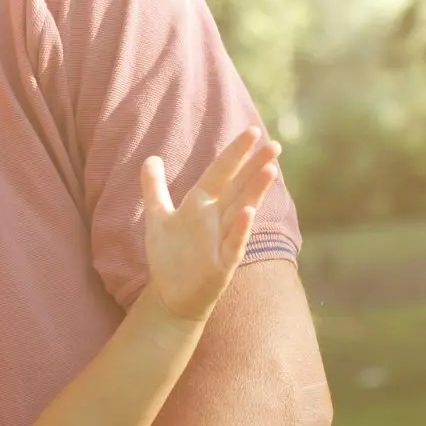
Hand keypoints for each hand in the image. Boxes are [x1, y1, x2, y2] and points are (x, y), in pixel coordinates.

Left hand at [139, 125, 280, 320]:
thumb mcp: (158, 217)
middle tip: (275, 146)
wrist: (171, 294)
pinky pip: (234, 244)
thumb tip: (150, 157)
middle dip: (255, 167)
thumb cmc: (170, 255)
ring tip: (270, 170)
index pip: (221, 173)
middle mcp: (217, 218)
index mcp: (202, 204)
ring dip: (255, 192)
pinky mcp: (223, 264)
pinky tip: (248, 213)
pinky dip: (240, 230)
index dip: (235, 154)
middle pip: (239, 188)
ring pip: (242, 211)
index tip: (252, 131)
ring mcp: (222, 240)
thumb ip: (154, 187)